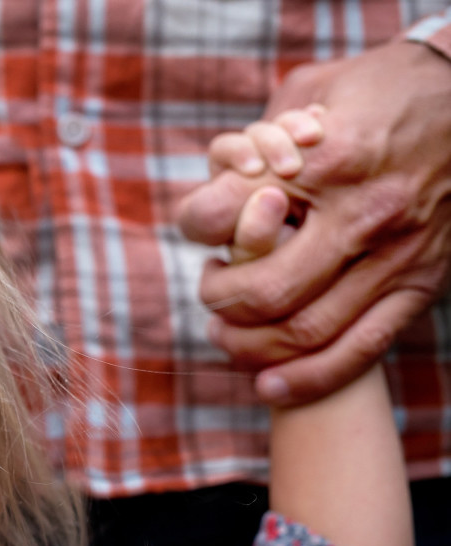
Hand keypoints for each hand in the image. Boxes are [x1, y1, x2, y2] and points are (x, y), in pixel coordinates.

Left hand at [179, 40, 450, 404]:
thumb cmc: (384, 90)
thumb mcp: (317, 90)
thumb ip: (261, 138)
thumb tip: (211, 183)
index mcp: (332, 161)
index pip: (233, 210)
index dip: (196, 223)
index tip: (193, 224)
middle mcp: (365, 215)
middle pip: (266, 291)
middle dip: (220, 299)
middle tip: (210, 286)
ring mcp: (397, 256)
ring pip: (306, 331)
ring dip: (250, 344)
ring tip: (225, 332)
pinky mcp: (422, 284)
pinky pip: (360, 349)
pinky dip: (308, 378)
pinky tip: (269, 385)